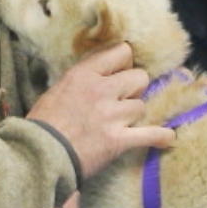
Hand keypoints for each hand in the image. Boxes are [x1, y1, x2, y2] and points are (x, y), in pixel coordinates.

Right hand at [27, 43, 174, 179]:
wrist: (38, 155)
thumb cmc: (42, 124)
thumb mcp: (58, 90)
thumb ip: (82, 81)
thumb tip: (100, 78)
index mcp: (84, 74)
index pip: (122, 53)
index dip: (125, 63)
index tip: (122, 72)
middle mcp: (101, 90)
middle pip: (139, 78)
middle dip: (134, 88)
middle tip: (124, 100)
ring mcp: (112, 115)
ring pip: (141, 106)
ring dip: (135, 115)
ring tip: (124, 123)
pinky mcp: (119, 140)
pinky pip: (151, 134)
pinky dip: (161, 137)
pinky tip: (168, 139)